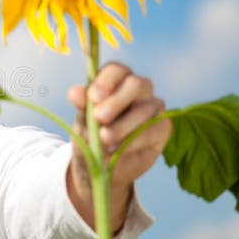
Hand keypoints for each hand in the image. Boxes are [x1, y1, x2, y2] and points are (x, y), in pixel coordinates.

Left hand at [66, 62, 171, 231]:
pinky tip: (118, 150)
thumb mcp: (82, 124)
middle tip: (99, 118)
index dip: (105, 81)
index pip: (115, 70)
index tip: (93, 98)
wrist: (101, 168)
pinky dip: (134, 141)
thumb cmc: (90, 137)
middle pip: (136, 84)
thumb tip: (75, 92)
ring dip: (123, 125)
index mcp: (115, 81)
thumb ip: (82, 108)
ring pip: (145, 109)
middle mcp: (138, 90)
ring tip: (104, 139)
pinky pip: (153, 129)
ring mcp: (153, 107)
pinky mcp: (163, 127)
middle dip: (117, 101)